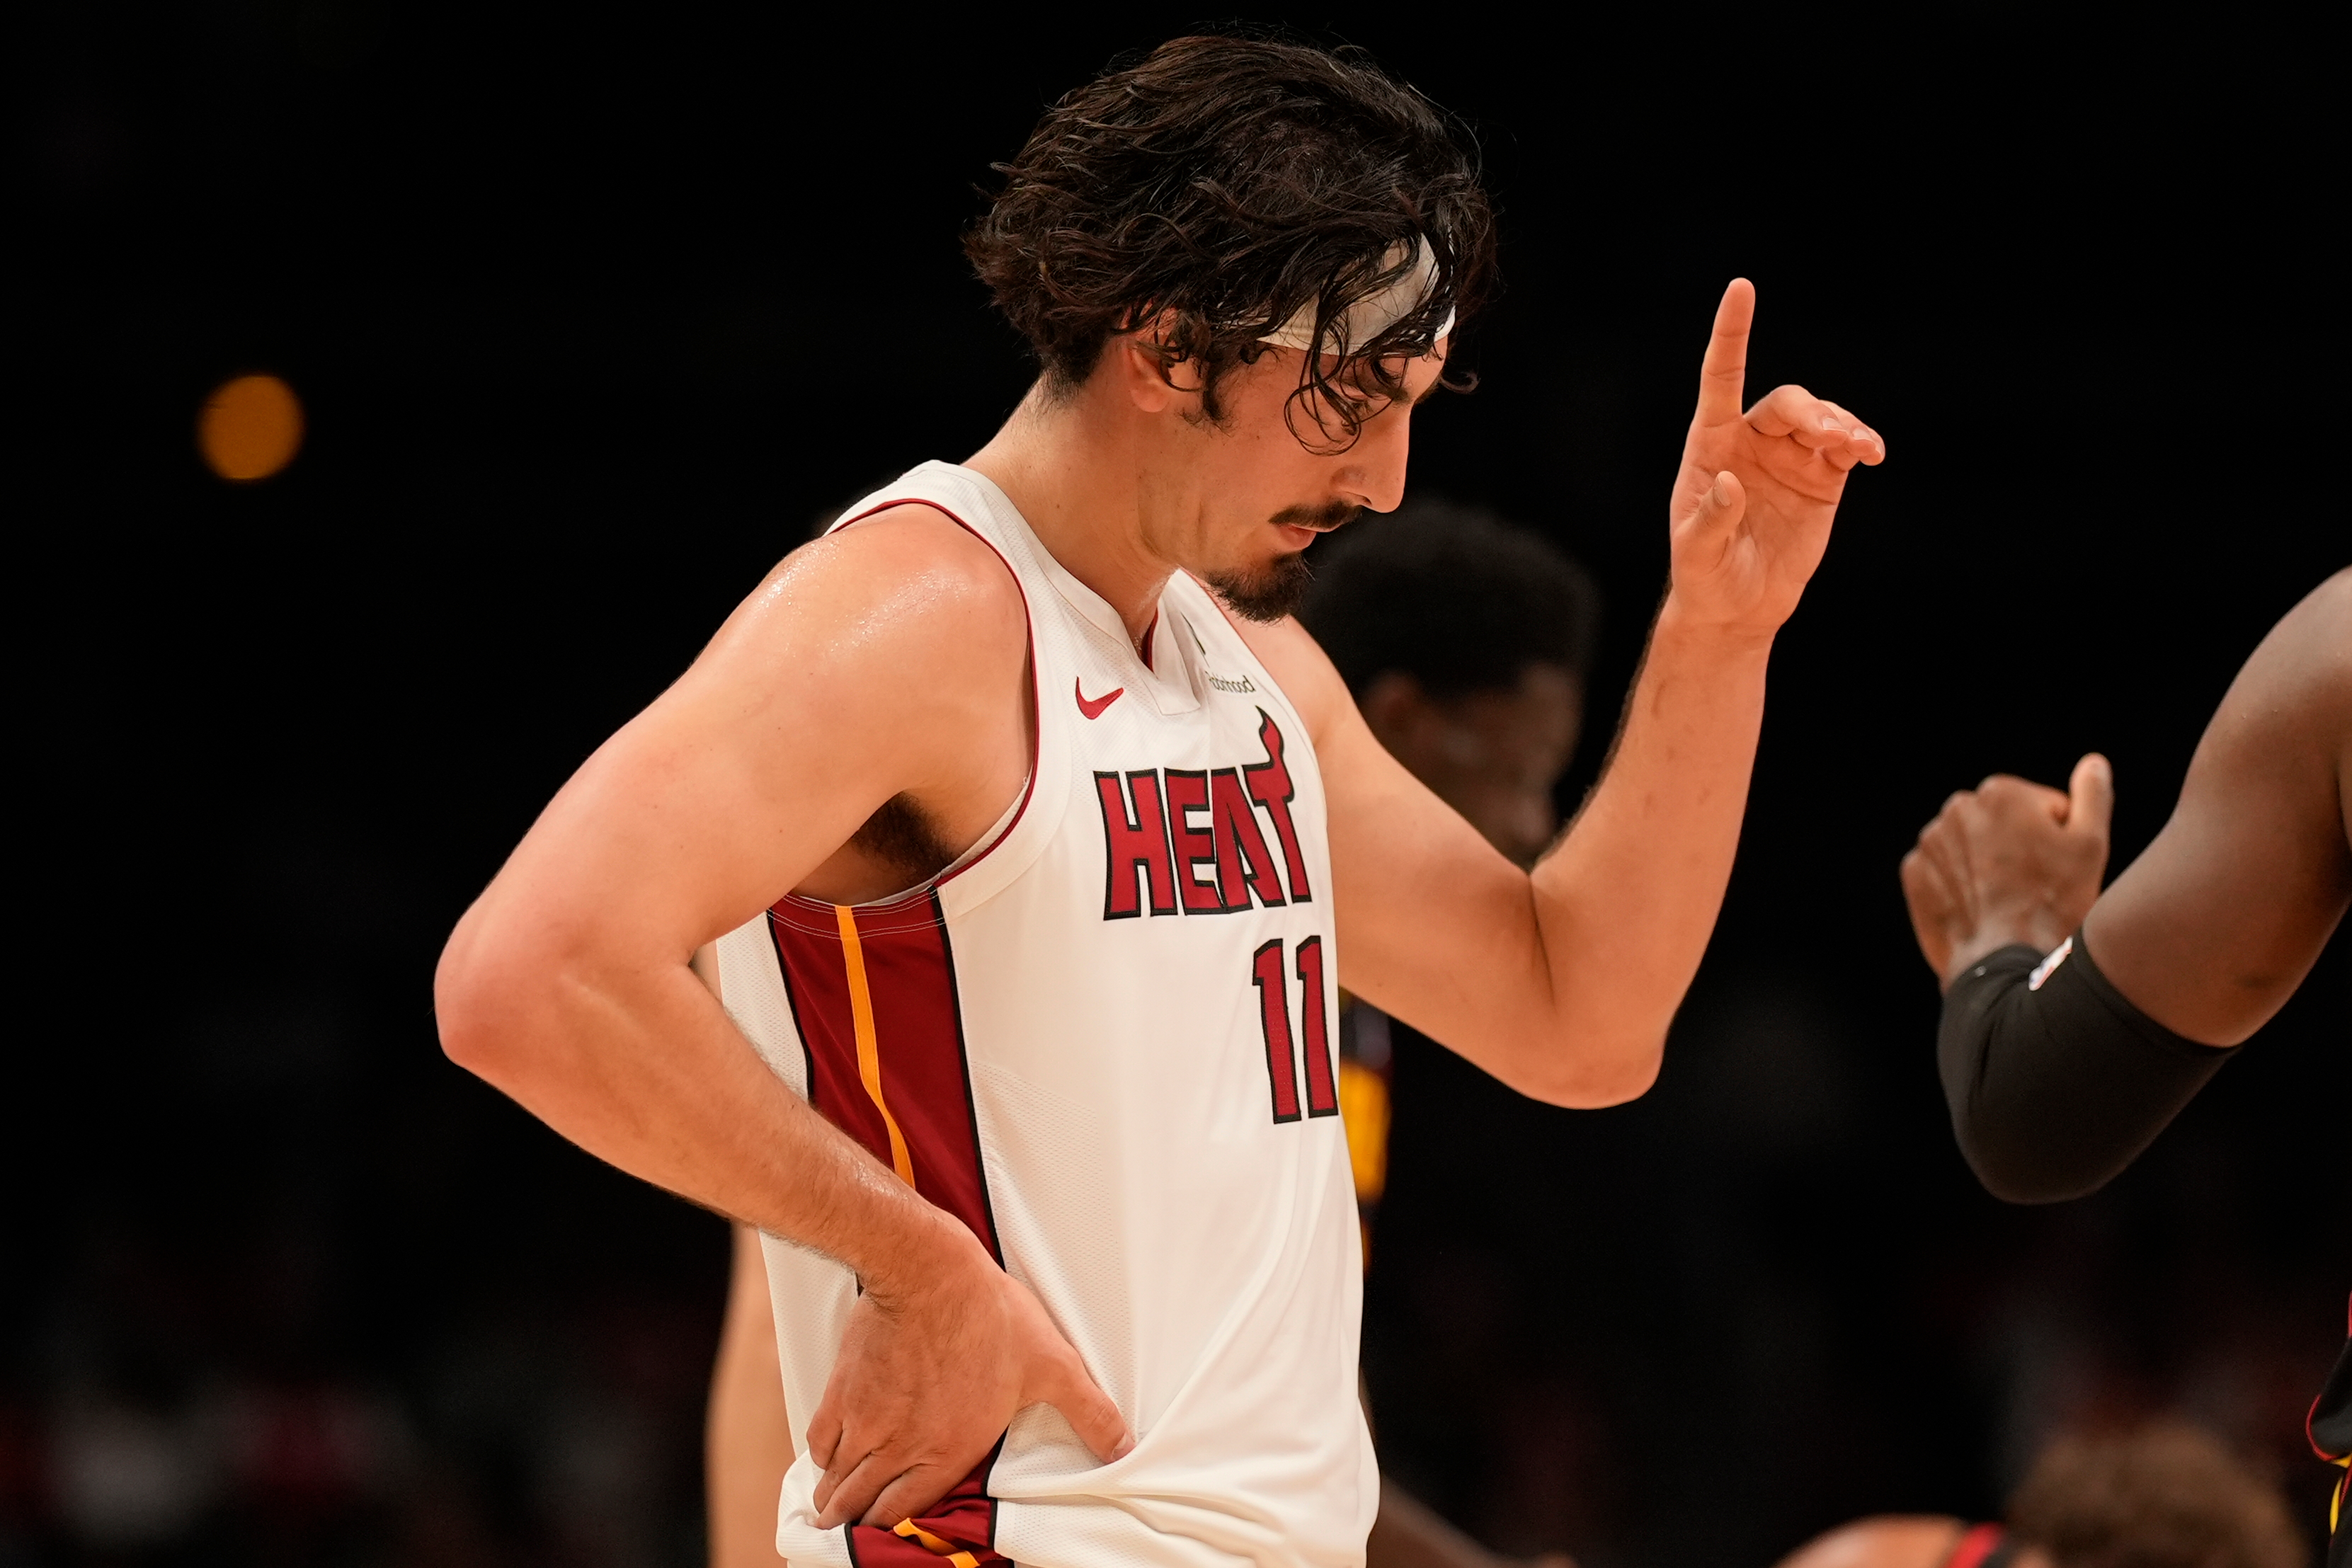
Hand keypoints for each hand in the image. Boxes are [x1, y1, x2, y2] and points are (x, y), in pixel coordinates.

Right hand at [807, 1231, 1132, 1527]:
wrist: (930, 1273)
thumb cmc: (990, 1317)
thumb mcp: (1053, 1365)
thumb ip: (1088, 1412)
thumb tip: (1124, 1446)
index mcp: (948, 1451)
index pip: (905, 1513)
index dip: (892, 1527)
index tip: (888, 1529)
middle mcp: (901, 1447)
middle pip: (862, 1504)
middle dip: (855, 1521)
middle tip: (850, 1525)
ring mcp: (867, 1422)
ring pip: (836, 1481)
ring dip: (834, 1497)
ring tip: (832, 1505)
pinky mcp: (842, 1392)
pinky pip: (819, 1442)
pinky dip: (822, 1458)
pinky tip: (827, 1459)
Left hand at [1667, 280, 1885, 639]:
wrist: (1737, 608)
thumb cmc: (1705, 577)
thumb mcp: (1696, 555)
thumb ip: (1709, 519)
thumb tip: (1729, 482)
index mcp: (1709, 444)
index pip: (1721, 376)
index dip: (1732, 333)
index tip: (1742, 287)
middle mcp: (1750, 441)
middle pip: (1787, 403)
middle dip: (1812, 412)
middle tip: (1832, 436)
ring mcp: (1790, 457)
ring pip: (1822, 420)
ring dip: (1842, 426)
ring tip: (1858, 447)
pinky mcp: (1822, 478)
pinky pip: (1846, 447)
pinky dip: (1862, 443)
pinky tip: (1872, 452)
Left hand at [1901, 753, 2112, 988]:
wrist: (2005, 961)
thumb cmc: (2055, 903)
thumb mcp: (2090, 844)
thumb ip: (2093, 795)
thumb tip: (2093, 763)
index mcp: (2001, 792)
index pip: (2040, 808)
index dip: (2058, 839)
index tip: (2057, 869)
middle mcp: (1957, 808)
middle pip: (2000, 824)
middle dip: (2017, 846)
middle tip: (2035, 887)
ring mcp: (1930, 842)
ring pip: (1971, 847)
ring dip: (1987, 865)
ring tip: (2007, 900)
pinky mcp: (1913, 874)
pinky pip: (1943, 872)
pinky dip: (1959, 886)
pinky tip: (1979, 908)